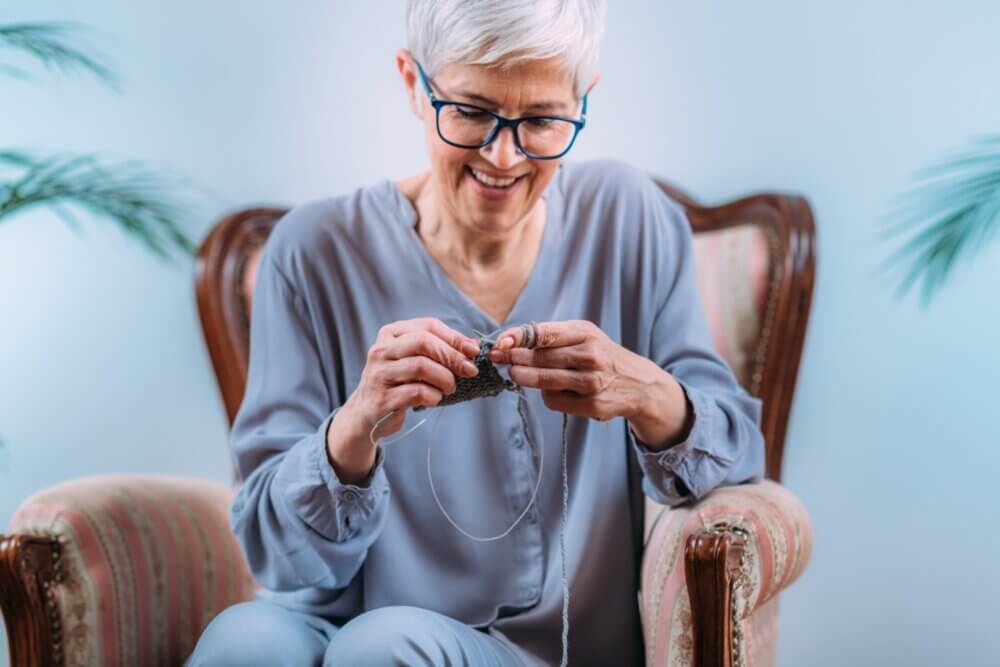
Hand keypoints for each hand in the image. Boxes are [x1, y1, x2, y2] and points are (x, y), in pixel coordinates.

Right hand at [328, 318, 479, 482]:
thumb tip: (473, 346)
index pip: (428, 326)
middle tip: (469, 371)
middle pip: (423, 342)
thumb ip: (439, 350)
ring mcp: (379, 374)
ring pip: (420, 366)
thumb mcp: (414, 360)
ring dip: (444, 378)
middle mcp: (381, 350)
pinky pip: (416, 392)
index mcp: (391, 333)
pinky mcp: (381, 398)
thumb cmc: (398, 383)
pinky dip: (433, 396)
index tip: (473, 351)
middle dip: (452, 356)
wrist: (367, 413)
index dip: (454, 338)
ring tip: (450, 388)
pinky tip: (436, 399)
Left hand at [488, 320, 691, 448]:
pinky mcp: (592, 404)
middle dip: (514, 359)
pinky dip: (546, 396)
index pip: (545, 333)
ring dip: (524, 378)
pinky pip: (554, 401)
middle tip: (499, 359)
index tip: (500, 342)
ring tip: (515, 374)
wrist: (638, 384)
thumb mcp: (583, 336)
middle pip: (540, 358)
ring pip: (544, 381)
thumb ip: (551, 337)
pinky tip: (548, 391)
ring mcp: (592, 381)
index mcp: (586, 333)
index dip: (518, 337)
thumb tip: (510, 342)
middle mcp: (591, 355)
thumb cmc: (600, 355)